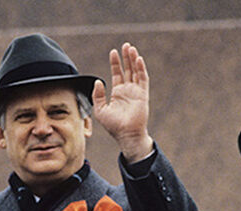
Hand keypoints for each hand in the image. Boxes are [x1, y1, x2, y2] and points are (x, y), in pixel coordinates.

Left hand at [92, 42, 153, 162]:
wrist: (125, 135)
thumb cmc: (113, 125)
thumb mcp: (100, 109)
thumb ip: (97, 95)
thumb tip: (98, 81)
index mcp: (117, 93)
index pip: (117, 74)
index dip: (115, 63)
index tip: (113, 52)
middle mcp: (128, 90)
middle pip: (128, 69)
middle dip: (126, 57)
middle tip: (125, 45)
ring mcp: (136, 92)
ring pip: (136, 71)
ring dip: (133, 60)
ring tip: (131, 48)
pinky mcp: (142, 94)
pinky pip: (143, 79)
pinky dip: (140, 69)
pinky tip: (138, 59)